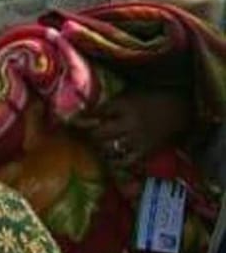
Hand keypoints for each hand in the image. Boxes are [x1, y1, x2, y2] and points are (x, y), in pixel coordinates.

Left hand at [74, 90, 193, 174]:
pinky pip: (126, 161)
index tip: (70, 121)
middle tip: (82, 134)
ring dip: (99, 147)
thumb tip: (86, 101)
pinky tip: (109, 158)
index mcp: (123, 105)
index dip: (82, 118)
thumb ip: (111, 99)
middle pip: (99, 133)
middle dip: (88, 134)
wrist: (182, 107)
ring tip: (95, 145)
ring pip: (109, 148)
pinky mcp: (146, 151)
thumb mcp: (130, 91)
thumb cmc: (152, 94)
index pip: (95, 113)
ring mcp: (137, 139)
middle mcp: (128, 123)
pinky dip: (114, 161)